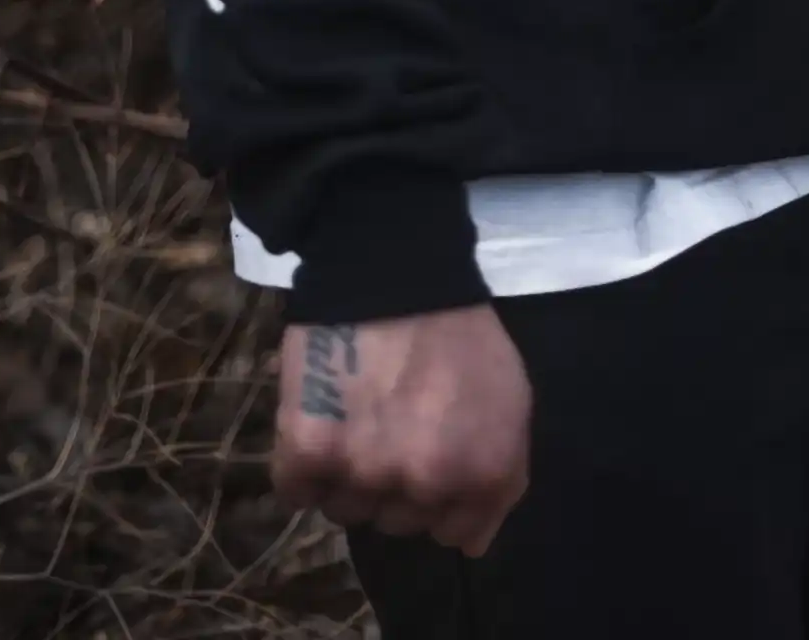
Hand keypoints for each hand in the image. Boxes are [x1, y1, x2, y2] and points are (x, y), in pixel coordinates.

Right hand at [271, 305, 532, 557]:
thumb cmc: (458, 330)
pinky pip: (297, 492)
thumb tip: (473, 539)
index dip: (441, 495)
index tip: (429, 452)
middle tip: (392, 420)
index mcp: (483, 475)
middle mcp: (426, 485)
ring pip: (346, 511)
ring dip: (347, 475)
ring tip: (356, 413)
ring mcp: (366, 471)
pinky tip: (319, 422)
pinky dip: (301, 468)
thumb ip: (502, 474)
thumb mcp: (511, 398)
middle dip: (396, 482)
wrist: (393, 267)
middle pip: (398, 523)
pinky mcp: (309, 451)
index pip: (455, 535)